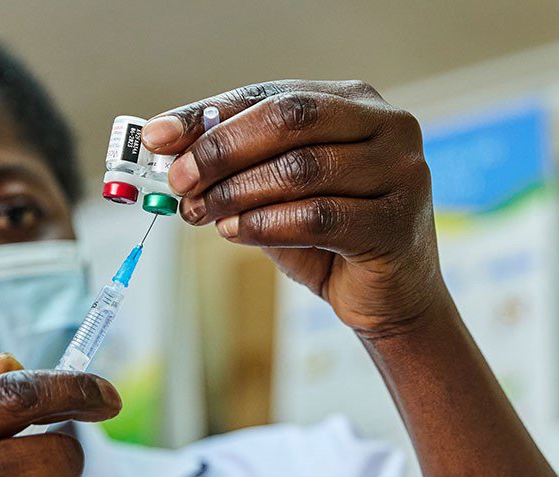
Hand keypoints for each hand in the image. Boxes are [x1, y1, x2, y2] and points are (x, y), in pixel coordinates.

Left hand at [142, 80, 446, 339]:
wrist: (390, 299)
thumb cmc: (331, 240)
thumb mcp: (277, 194)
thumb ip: (239, 167)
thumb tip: (170, 151)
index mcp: (354, 102)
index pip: (271, 95)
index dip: (209, 115)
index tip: (157, 138)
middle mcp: (387, 125)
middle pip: (290, 119)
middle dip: (222, 149)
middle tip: (180, 179)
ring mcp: (400, 171)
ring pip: (301, 168)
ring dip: (238, 191)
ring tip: (202, 212)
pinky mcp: (396, 222)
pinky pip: (318, 217)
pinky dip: (266, 224)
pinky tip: (235, 233)